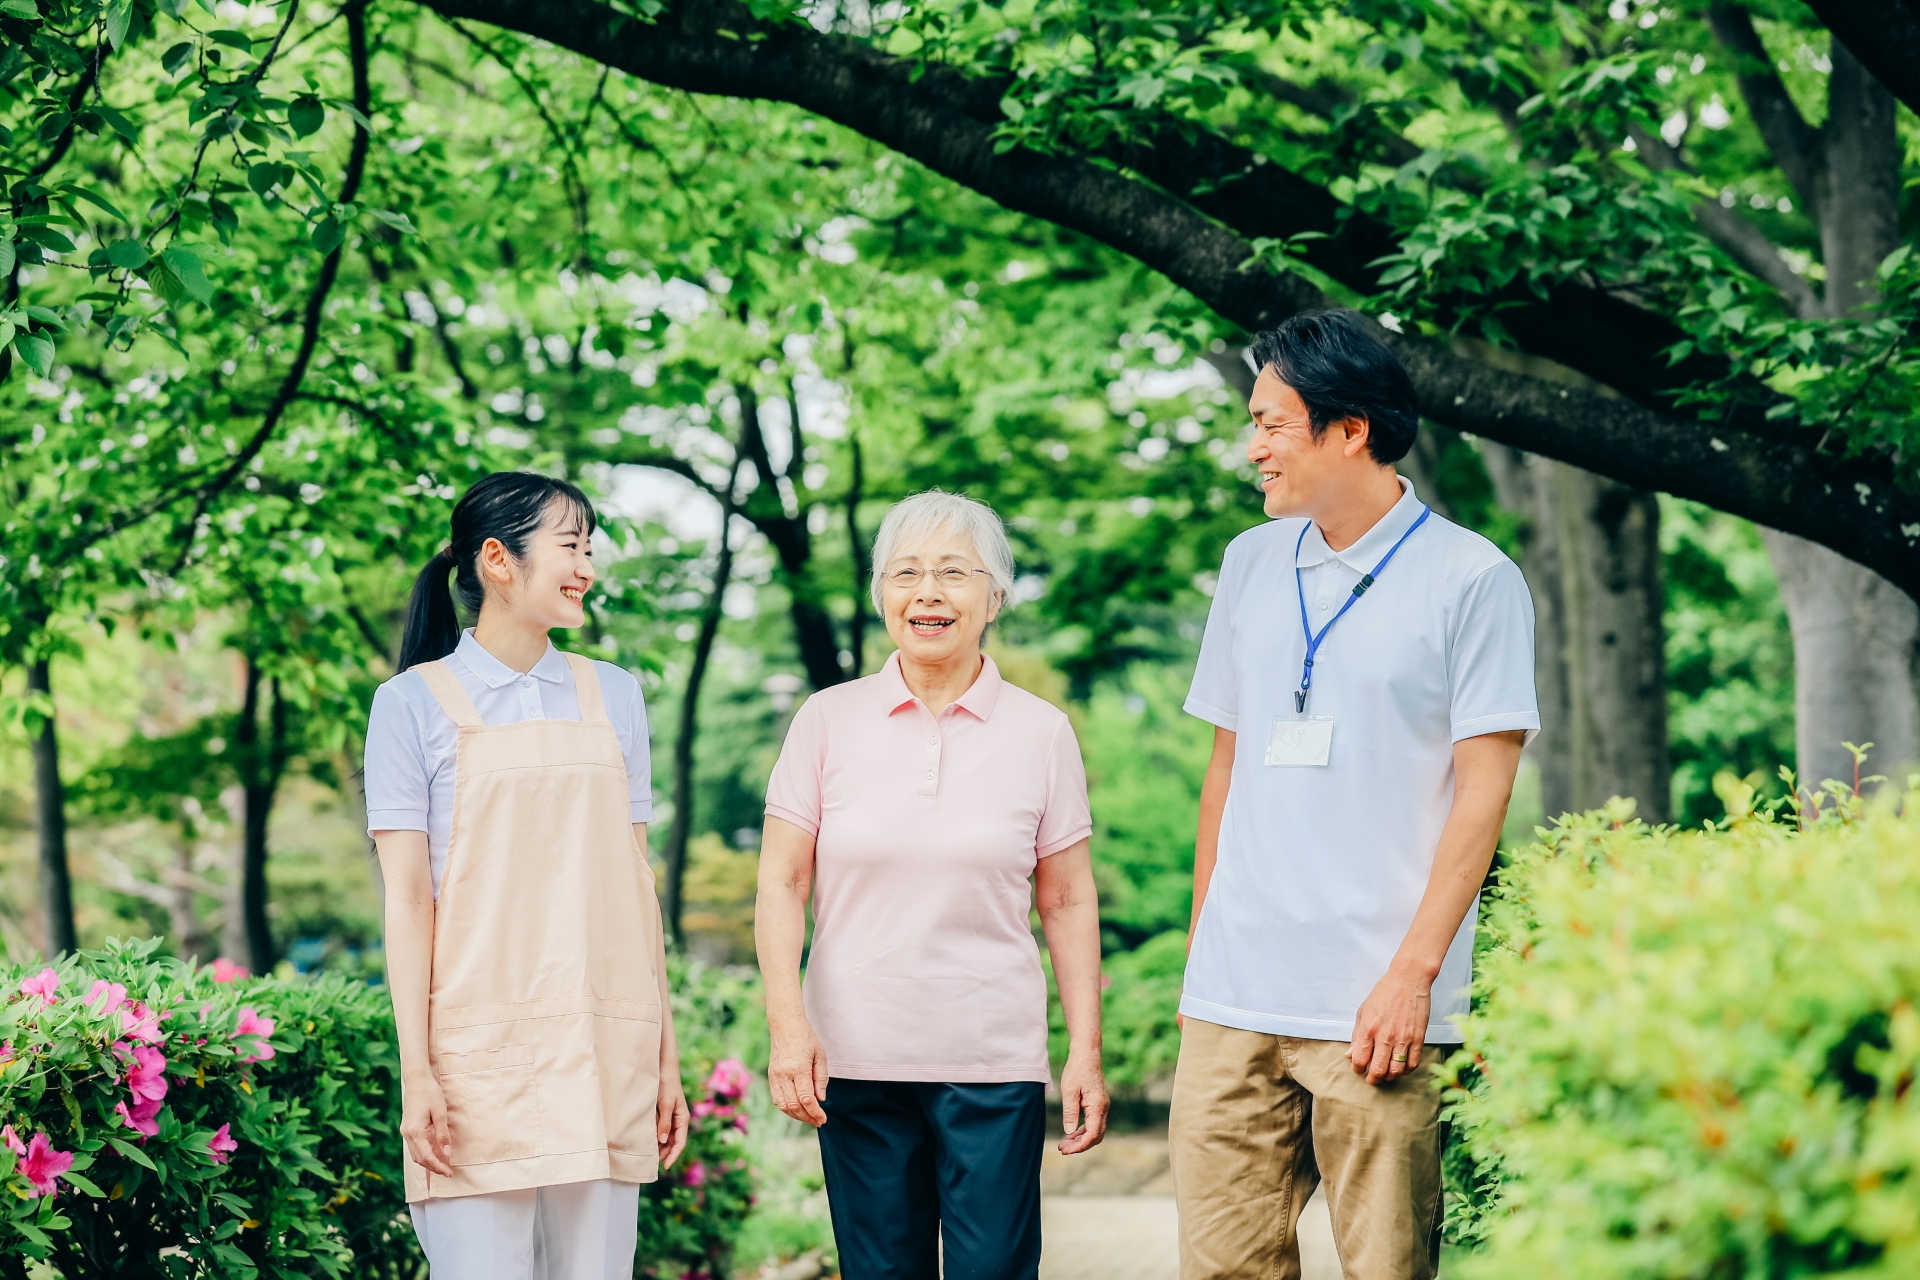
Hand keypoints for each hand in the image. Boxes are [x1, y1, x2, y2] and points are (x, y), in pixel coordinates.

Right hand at [401, 1072, 454, 1176]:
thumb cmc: (430, 1093)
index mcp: (415, 1132)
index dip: (438, 1167)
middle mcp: (407, 1134)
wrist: (417, 1080)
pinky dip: (424, 1153)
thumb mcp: (440, 1113)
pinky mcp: (407, 1128)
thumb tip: (446, 1153)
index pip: (427, 1157)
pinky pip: (415, 1146)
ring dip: (428, 1162)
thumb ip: (442, 1134)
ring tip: (442, 1166)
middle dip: (433, 1168)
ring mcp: (405, 1131)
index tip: (449, 1172)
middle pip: (420, 1159)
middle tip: (448, 1172)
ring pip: (416, 1154)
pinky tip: (434, 1154)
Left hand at [657, 1072, 690, 1168]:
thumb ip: (665, 1122)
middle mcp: (678, 1120)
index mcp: (682, 1118)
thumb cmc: (667, 1084)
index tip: (665, 1166)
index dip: (674, 1155)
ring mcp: (671, 1116)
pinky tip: (647, 1141)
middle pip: (673, 1142)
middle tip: (652, 1163)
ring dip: (660, 1146)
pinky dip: (656, 1137)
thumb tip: (662, 1141)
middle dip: (665, 1153)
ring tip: (649, 1155)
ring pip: (666, 1137)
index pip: (680, 1142)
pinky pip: (661, 1129)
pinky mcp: (663, 1113)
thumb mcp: (666, 1104)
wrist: (664, 1068)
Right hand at [768, 1020, 829, 1126]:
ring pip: (783, 1105)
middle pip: (794, 1105)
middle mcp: (784, 1074)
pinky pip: (777, 1099)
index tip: (823, 1118)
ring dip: (797, 1116)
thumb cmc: (806, 1039)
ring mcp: (775, 1076)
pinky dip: (787, 1108)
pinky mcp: (771, 1077)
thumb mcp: (820, 1055)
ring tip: (809, 1118)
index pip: (806, 1098)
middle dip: (807, 1117)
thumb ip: (821, 1078)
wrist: (785, 1026)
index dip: (815, 1112)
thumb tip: (821, 1099)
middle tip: (819, 1121)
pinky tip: (797, 1110)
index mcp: (798, 1068)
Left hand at [1057, 1046, 1109, 1154]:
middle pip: (1095, 1136)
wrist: (1087, 1054)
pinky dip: (1083, 1131)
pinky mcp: (1098, 1104)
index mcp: (1097, 1106)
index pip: (1092, 1134)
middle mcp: (1103, 1108)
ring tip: (1064, 1144)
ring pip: (1095, 1131)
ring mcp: (1102, 1106)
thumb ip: (1070, 1112)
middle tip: (1062, 1149)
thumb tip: (1069, 1132)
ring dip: (1081, 1139)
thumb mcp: (1069, 1090)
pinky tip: (1071, 1133)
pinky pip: (1093, 1123)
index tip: (1066, 1150)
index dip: (1080, 1146)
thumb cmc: (1077, 1069)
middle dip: (1080, 1146)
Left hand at [1349, 963, 1432, 1085]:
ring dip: (1389, 1076)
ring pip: (1396, 1071)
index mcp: (1369, 1029)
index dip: (1357, 1069)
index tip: (1359, 1068)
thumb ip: (1356, 1035)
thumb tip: (1349, 1055)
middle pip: (1377, 1070)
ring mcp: (1403, 1038)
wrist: (1408, 980)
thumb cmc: (1384, 993)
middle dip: (1372, 1079)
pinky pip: (1412, 1063)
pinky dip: (1406, 1070)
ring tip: (1386, 1073)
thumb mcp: (1363, 1011)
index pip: (1360, 1059)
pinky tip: (1401, 1067)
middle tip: (1372, 1078)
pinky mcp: (1418, 1038)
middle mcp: (1385, 1036)